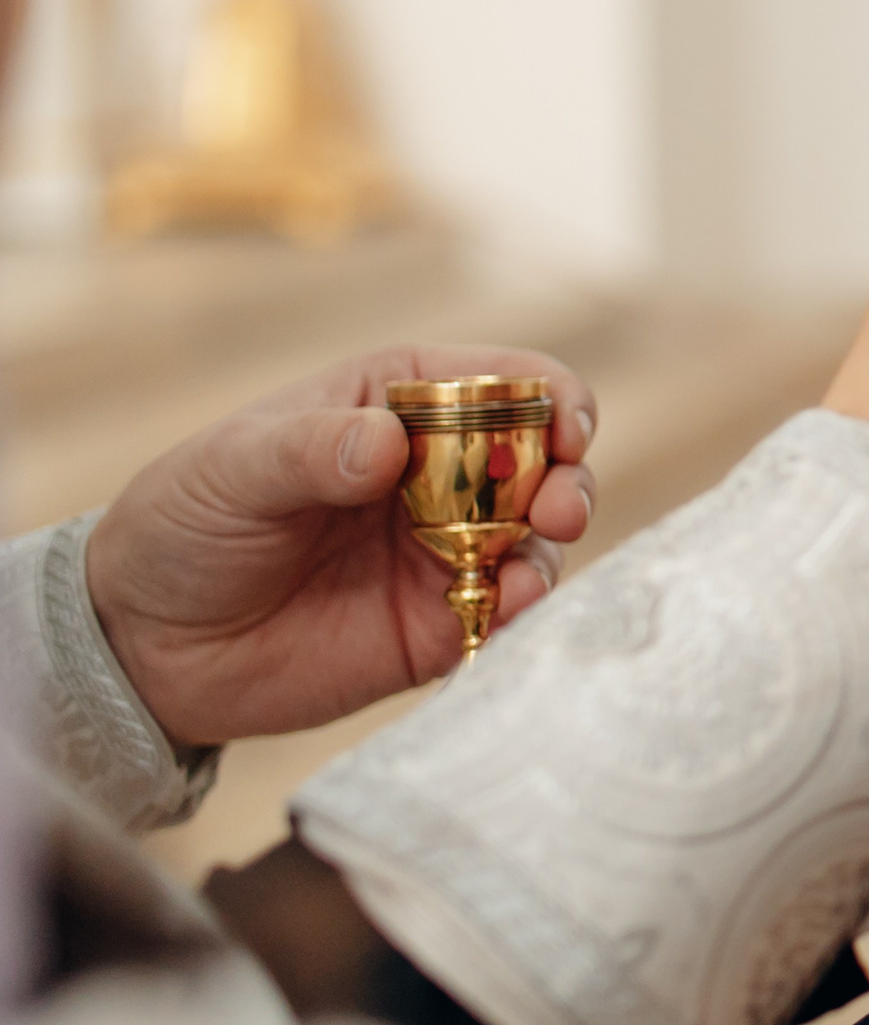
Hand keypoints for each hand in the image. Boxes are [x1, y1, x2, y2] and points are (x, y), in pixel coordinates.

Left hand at [86, 345, 598, 749]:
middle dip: (566, 475)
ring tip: (528, 567)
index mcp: (398, 403)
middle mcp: (440, 470)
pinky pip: (505, 608)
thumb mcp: (229, 471)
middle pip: (541, 457)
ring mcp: (446, 547)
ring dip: (553, 542)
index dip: (550, 395)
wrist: (145, 644)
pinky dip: (525, 607)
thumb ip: (309, 451)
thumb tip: (387, 445)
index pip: (501, 380)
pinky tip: (508, 606)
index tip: (565, 426)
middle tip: (554, 505)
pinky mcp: (441, 619)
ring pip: (538, 533)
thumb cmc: (183, 525)